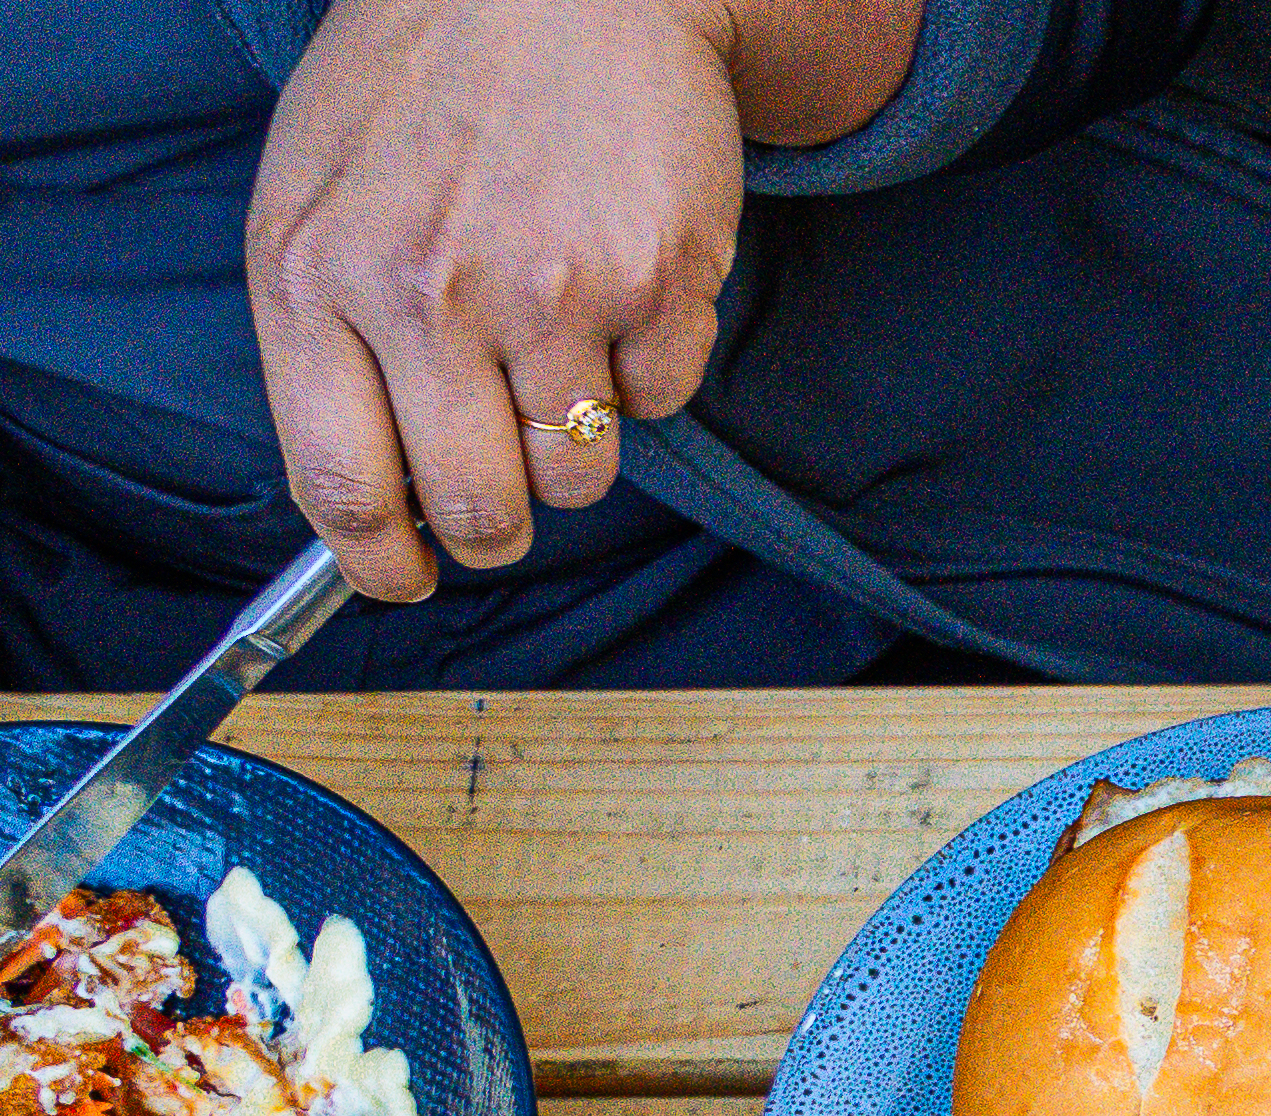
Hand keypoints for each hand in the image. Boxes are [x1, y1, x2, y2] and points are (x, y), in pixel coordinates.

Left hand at [240, 0, 755, 602]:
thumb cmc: (427, 87)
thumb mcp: (319, 191)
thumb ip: (324, 336)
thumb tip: (368, 495)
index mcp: (313, 271)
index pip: (340, 482)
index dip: (379, 560)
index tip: (407, 578)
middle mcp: (421, 291)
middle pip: (477, 508)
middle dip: (497, 524)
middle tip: (506, 498)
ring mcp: (546, 291)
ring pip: (577, 474)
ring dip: (575, 436)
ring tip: (558, 336)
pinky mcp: (655, 283)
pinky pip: (662, 403)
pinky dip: (649, 365)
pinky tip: (616, 276)